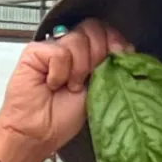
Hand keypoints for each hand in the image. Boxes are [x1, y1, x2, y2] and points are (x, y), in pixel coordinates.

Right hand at [0, 19, 131, 156]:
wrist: (40, 133)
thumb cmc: (64, 116)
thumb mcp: (99, 88)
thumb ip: (110, 65)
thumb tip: (126, 48)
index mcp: (87, 53)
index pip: (104, 30)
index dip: (115, 38)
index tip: (122, 54)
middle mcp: (70, 47)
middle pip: (92, 28)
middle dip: (98, 54)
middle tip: (90, 78)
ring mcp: (51, 48)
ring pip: (77, 40)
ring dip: (78, 69)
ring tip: (69, 87)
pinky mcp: (34, 52)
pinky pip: (58, 53)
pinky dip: (59, 73)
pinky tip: (52, 84)